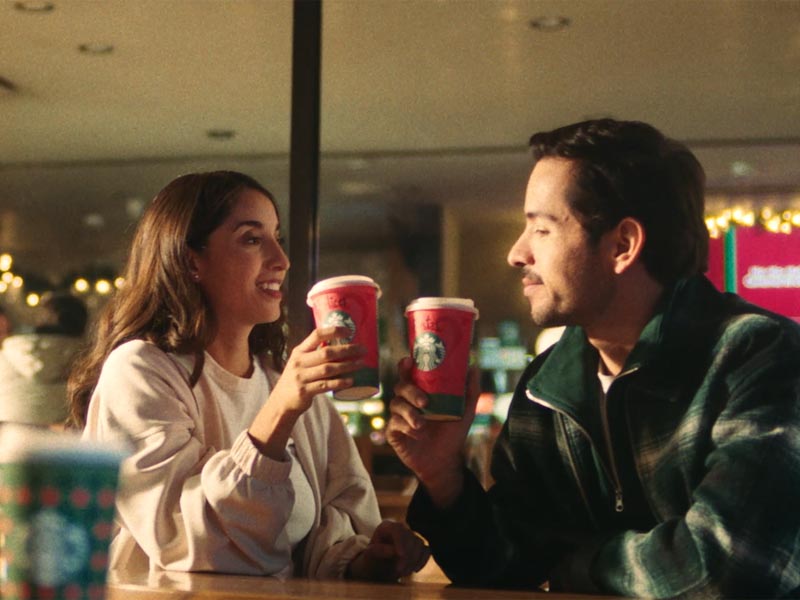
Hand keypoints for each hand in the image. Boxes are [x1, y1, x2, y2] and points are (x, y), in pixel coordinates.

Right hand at [270, 325, 365, 414]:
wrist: (281, 402)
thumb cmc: (298, 379)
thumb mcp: (301, 362)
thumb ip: (316, 354)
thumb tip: (344, 345)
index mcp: (299, 351)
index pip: (316, 335)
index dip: (333, 331)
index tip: (349, 331)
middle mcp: (299, 362)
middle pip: (327, 353)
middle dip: (347, 350)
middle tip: (363, 350)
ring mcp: (301, 377)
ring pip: (328, 369)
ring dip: (347, 366)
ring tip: (361, 363)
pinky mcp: (304, 391)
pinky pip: (325, 385)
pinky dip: (340, 382)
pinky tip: (351, 380)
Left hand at [346, 520, 429, 581]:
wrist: (378, 570)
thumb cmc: (371, 561)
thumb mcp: (369, 556)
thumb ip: (378, 551)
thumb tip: (393, 550)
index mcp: (386, 527)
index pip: (397, 529)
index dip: (401, 541)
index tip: (401, 555)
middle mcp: (400, 528)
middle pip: (410, 537)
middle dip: (407, 556)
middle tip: (399, 571)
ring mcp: (410, 536)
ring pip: (419, 544)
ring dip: (413, 560)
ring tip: (403, 573)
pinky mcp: (418, 546)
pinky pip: (426, 550)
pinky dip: (422, 561)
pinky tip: (414, 570)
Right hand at [386, 357, 478, 506]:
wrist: (445, 460)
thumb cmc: (453, 433)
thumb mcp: (465, 411)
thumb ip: (470, 390)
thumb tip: (473, 366)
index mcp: (420, 392)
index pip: (409, 374)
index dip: (405, 366)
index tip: (409, 360)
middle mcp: (407, 401)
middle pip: (400, 386)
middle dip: (411, 391)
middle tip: (425, 402)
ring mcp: (398, 416)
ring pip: (396, 405)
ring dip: (409, 413)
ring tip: (422, 424)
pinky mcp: (393, 432)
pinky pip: (394, 424)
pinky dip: (405, 427)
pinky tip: (417, 434)